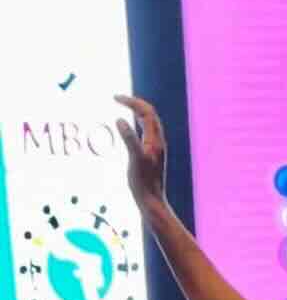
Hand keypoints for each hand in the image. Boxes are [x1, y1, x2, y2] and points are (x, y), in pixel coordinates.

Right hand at [115, 94, 166, 209]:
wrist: (152, 202)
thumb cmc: (143, 183)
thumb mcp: (134, 159)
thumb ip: (129, 138)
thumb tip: (120, 119)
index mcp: (155, 140)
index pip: (146, 112)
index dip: (132, 102)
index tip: (115, 98)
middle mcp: (158, 142)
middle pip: (150, 114)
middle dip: (135, 103)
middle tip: (118, 98)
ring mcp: (156, 149)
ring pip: (149, 123)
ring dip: (137, 112)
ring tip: (124, 106)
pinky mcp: (152, 156)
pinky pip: (146, 133)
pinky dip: (138, 124)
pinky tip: (130, 128)